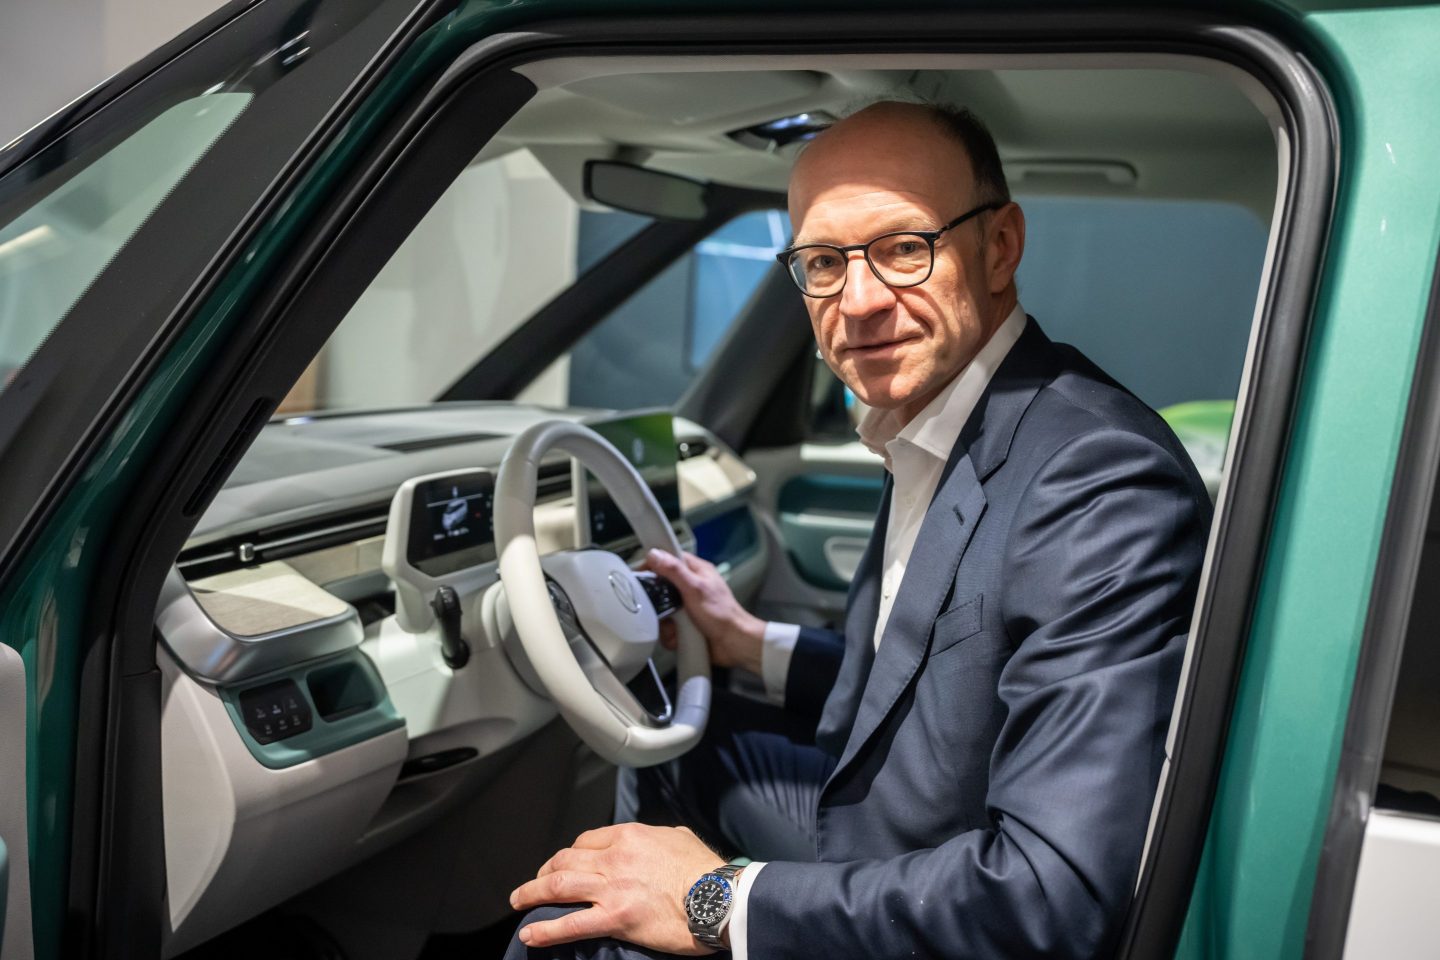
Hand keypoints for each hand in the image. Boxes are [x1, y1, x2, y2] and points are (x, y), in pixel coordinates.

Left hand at [510, 823, 725, 953]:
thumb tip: (655, 841)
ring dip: (532, 894)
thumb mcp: (679, 838)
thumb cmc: (707, 870)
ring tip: (518, 901)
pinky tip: (530, 934)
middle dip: (544, 871)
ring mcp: (612, 888)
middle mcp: (615, 858)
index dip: (571, 852)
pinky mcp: (616, 918)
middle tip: (535, 883)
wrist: (720, 897)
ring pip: (559, 886)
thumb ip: (658, 837)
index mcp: (630, 836)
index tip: (566, 862)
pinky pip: (571, 924)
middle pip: (565, 859)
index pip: (586, 840)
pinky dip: (546, 930)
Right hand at [643, 549, 765, 674]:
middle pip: (661, 588)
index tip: (642, 574)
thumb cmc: (721, 614)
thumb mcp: (695, 589)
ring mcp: (687, 607)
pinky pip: (667, 627)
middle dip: (659, 603)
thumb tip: (655, 554)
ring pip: (662, 610)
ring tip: (676, 627)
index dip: (654, 565)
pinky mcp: (685, 624)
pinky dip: (670, 635)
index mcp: (697, 572)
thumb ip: (674, 570)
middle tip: (663, 608)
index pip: (669, 559)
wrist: (733, 644)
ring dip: (665, 622)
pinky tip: (679, 637)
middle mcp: (691, 587)